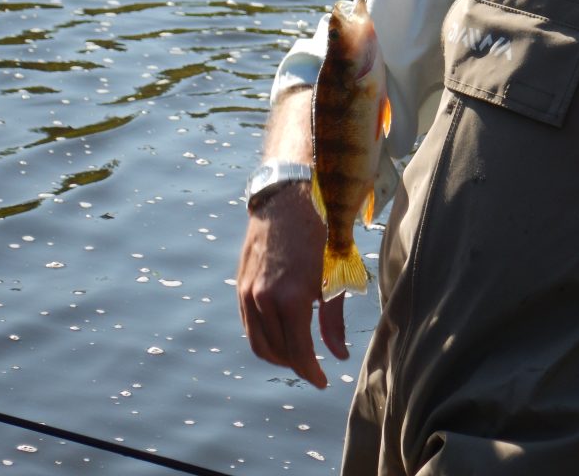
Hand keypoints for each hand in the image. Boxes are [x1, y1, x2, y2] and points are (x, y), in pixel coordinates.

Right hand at [237, 182, 348, 389]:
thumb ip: (333, 319)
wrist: (287, 198)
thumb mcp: (334, 275)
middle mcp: (264, 299)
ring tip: (297, 352)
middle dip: (295, 365)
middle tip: (313, 366)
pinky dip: (264, 335)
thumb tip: (337, 355)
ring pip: (258, 342)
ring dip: (277, 354)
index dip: (311, 372)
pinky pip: (249, 324)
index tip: (322, 380)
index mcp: (291, 298)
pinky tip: (280, 331)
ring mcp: (248, 292)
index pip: (298, 353)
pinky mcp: (241, 284)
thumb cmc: (319, 233)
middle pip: (277, 353)